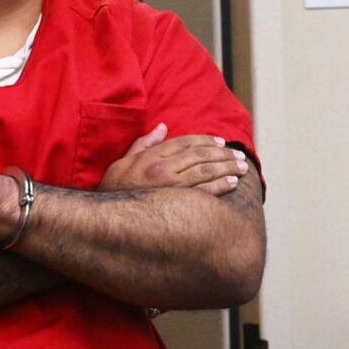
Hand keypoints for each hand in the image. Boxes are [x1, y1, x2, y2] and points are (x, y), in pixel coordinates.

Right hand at [99, 123, 248, 195]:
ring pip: (206, 171)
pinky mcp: (177, 205)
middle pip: (200, 155)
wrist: (106, 221)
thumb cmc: (112, 192)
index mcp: (151, 156)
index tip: (220, 142)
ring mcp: (171, 188)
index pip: (185, 142)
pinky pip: (205, 192)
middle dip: (223, 153)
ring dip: (227, 167)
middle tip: (238, 155)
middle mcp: (163, 169)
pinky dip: (221, 185)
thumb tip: (162, 127)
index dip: (205, 140)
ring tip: (242, 167)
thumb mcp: (122, 162)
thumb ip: (144, 144)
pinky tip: (233, 183)